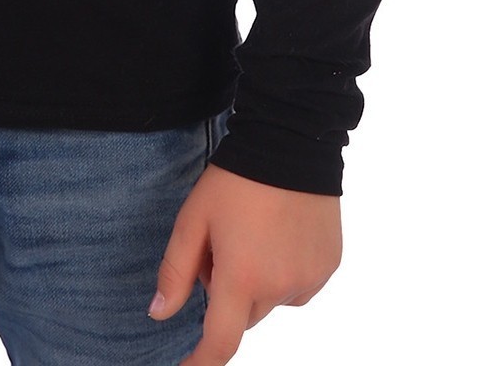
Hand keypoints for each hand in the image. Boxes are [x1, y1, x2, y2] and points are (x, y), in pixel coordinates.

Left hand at [148, 164, 341, 364]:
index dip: (201, 363)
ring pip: (272, 300)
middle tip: (222, 245)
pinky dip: (285, 271)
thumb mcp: (194, 219)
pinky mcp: (329, 265)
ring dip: (259, 282)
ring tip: (254, 232)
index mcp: (242, 278)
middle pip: (245, 314)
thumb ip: (175, 271)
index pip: (220, 342)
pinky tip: (280, 232)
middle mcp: (279, 287)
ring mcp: (309, 279)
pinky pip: (299, 285)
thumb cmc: (234, 180)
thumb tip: (158, 315)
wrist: (290, 142)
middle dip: (230, 293)